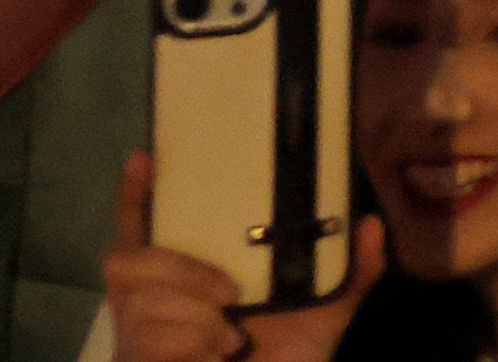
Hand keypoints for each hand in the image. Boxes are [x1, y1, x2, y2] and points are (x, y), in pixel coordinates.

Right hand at [110, 151, 364, 361]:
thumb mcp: (321, 320)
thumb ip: (350, 274)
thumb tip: (370, 224)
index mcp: (185, 286)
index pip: (141, 234)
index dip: (135, 197)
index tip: (145, 157)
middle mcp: (150, 307)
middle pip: (127, 258)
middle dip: (182, 270)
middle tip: (231, 293)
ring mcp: (134, 338)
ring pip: (139, 297)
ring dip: (191, 314)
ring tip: (228, 338)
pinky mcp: (132, 359)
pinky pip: (145, 334)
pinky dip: (187, 339)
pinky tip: (213, 355)